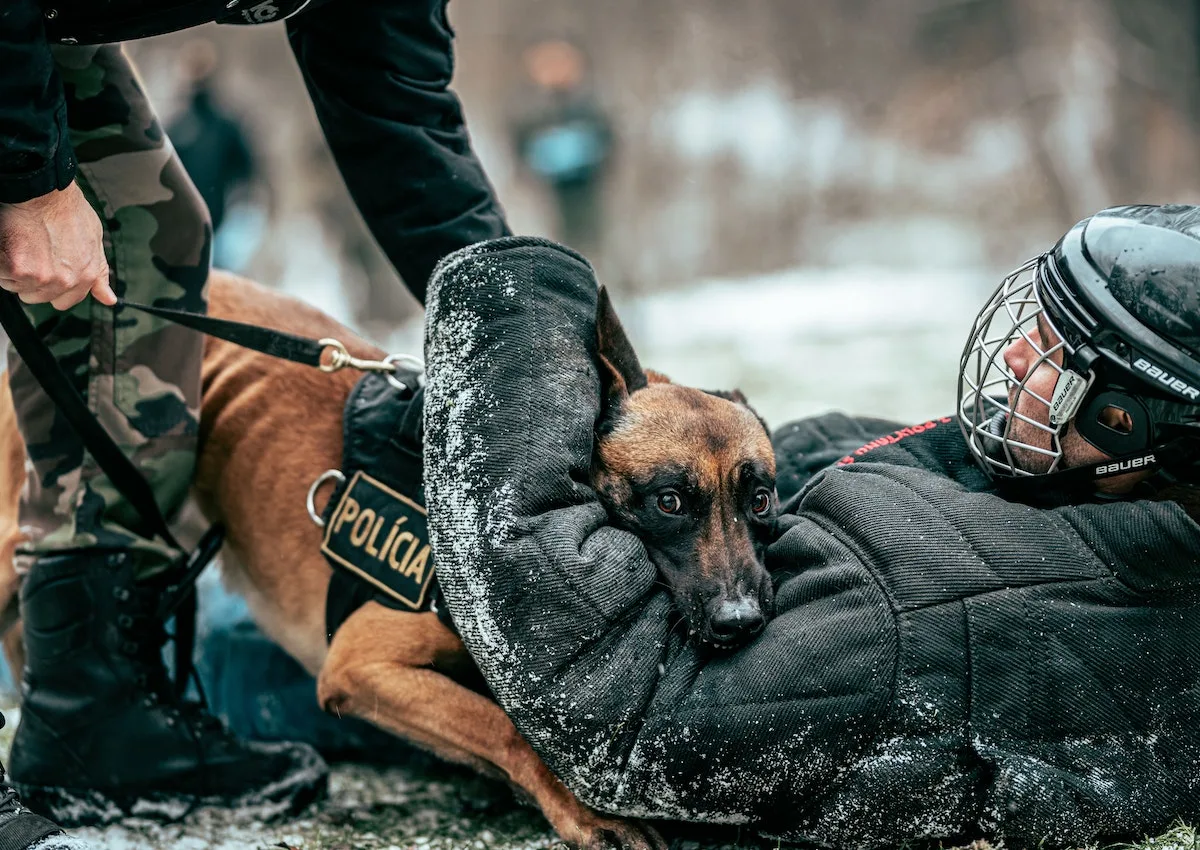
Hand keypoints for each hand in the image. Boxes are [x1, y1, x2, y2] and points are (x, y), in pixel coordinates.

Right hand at [0, 182, 116, 309]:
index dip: (53, 288)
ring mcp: (40, 277)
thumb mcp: (94, 241)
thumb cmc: (67, 209)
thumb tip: (109, 299)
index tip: (46, 272)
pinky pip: (2, 277)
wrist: (44, 191)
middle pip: (37, 296)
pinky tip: (9, 245)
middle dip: (31, 278)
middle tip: (31, 252)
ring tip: (22, 244)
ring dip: (14, 270)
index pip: (65, 301)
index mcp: (86, 276)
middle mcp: (65, 281)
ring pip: (17, 286)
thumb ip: (99, 272)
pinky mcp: (17, 270)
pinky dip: (1, 264)